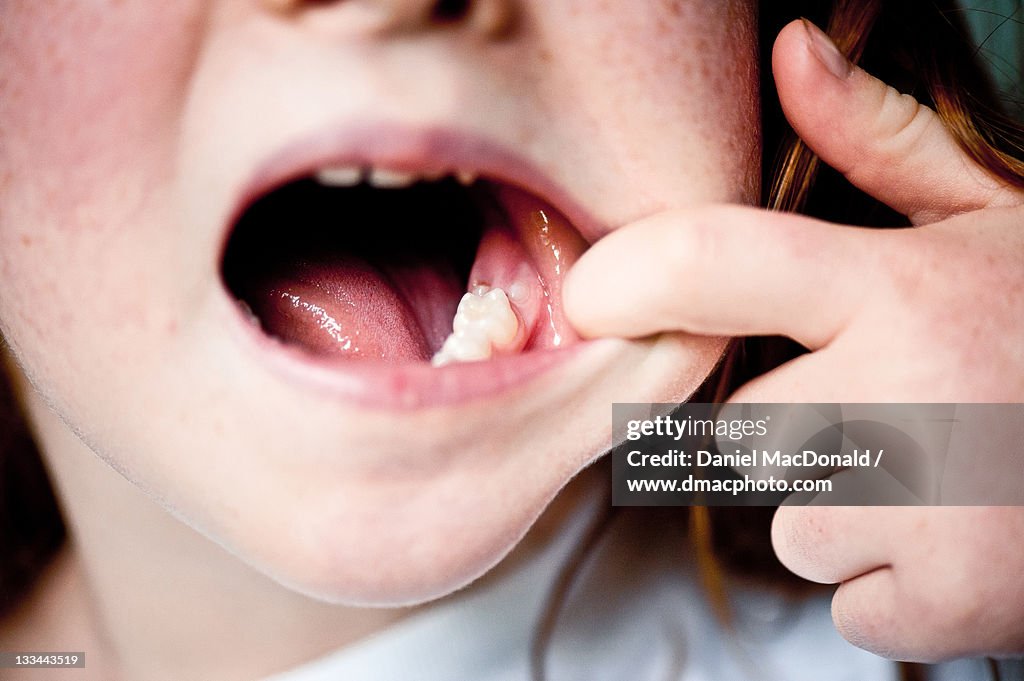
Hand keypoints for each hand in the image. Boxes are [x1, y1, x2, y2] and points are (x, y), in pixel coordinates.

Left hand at [563, 19, 1023, 660]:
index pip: (712, 266)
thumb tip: (791, 52)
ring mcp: (928, 513)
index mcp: (905, 291)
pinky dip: (890, 580)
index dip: (627, 279)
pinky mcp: (946, 605)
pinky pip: (844, 599)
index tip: (592, 296)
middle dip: (801, 429)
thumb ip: (881, 141)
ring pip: (788, 524)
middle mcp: (908, 398)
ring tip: (940, 473)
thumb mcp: (995, 217)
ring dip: (846, 508)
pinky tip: (960, 533)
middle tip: (897, 411)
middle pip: (743, 430)